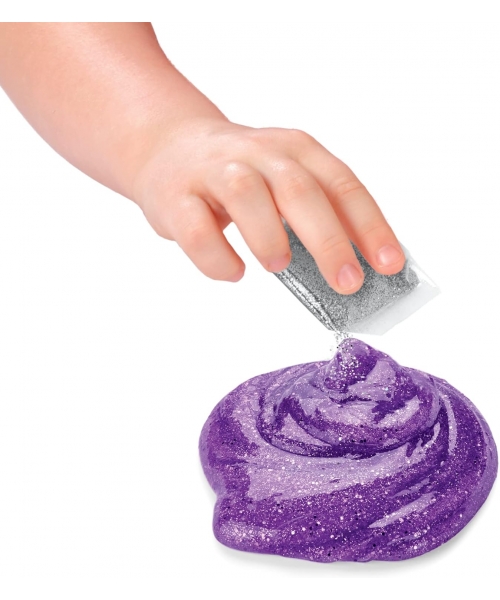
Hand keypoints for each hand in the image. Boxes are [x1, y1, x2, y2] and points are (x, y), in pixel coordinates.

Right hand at [133, 117, 404, 293]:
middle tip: (347, 283)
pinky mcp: (176, 195)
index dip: (370, 226)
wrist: (169, 147)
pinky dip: (218, 257)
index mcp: (296, 150)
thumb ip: (316, 215)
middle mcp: (258, 153)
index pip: (342, 185)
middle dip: (329, 241)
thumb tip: (354, 268)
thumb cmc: (241, 175)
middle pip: (299, 190)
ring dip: (269, 237)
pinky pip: (196, 229)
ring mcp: (214, 171)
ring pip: (246, 196)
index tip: (390, 265)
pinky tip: (233, 272)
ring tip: (280, 266)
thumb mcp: (284, 180)